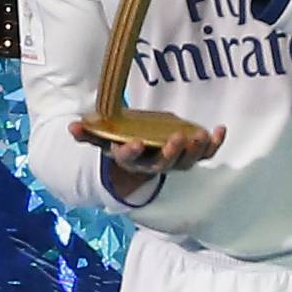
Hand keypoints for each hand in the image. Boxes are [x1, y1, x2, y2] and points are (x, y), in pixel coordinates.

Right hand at [69, 117, 225, 196]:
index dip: (131, 152)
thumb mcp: (103, 136)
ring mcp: (174, 161)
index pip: (129, 159)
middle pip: (163, 164)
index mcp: (130, 159)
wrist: (142, 151)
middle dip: (171, 152)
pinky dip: (214, 145)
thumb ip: (88, 132)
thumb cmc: (122, 139)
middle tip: (178, 139)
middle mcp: (153, 164)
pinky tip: (220, 130)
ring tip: (201, 135)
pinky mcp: (191, 155)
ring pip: (186, 162)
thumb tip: (71, 127)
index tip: (135, 143)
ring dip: (195, 151)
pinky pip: (205, 154)